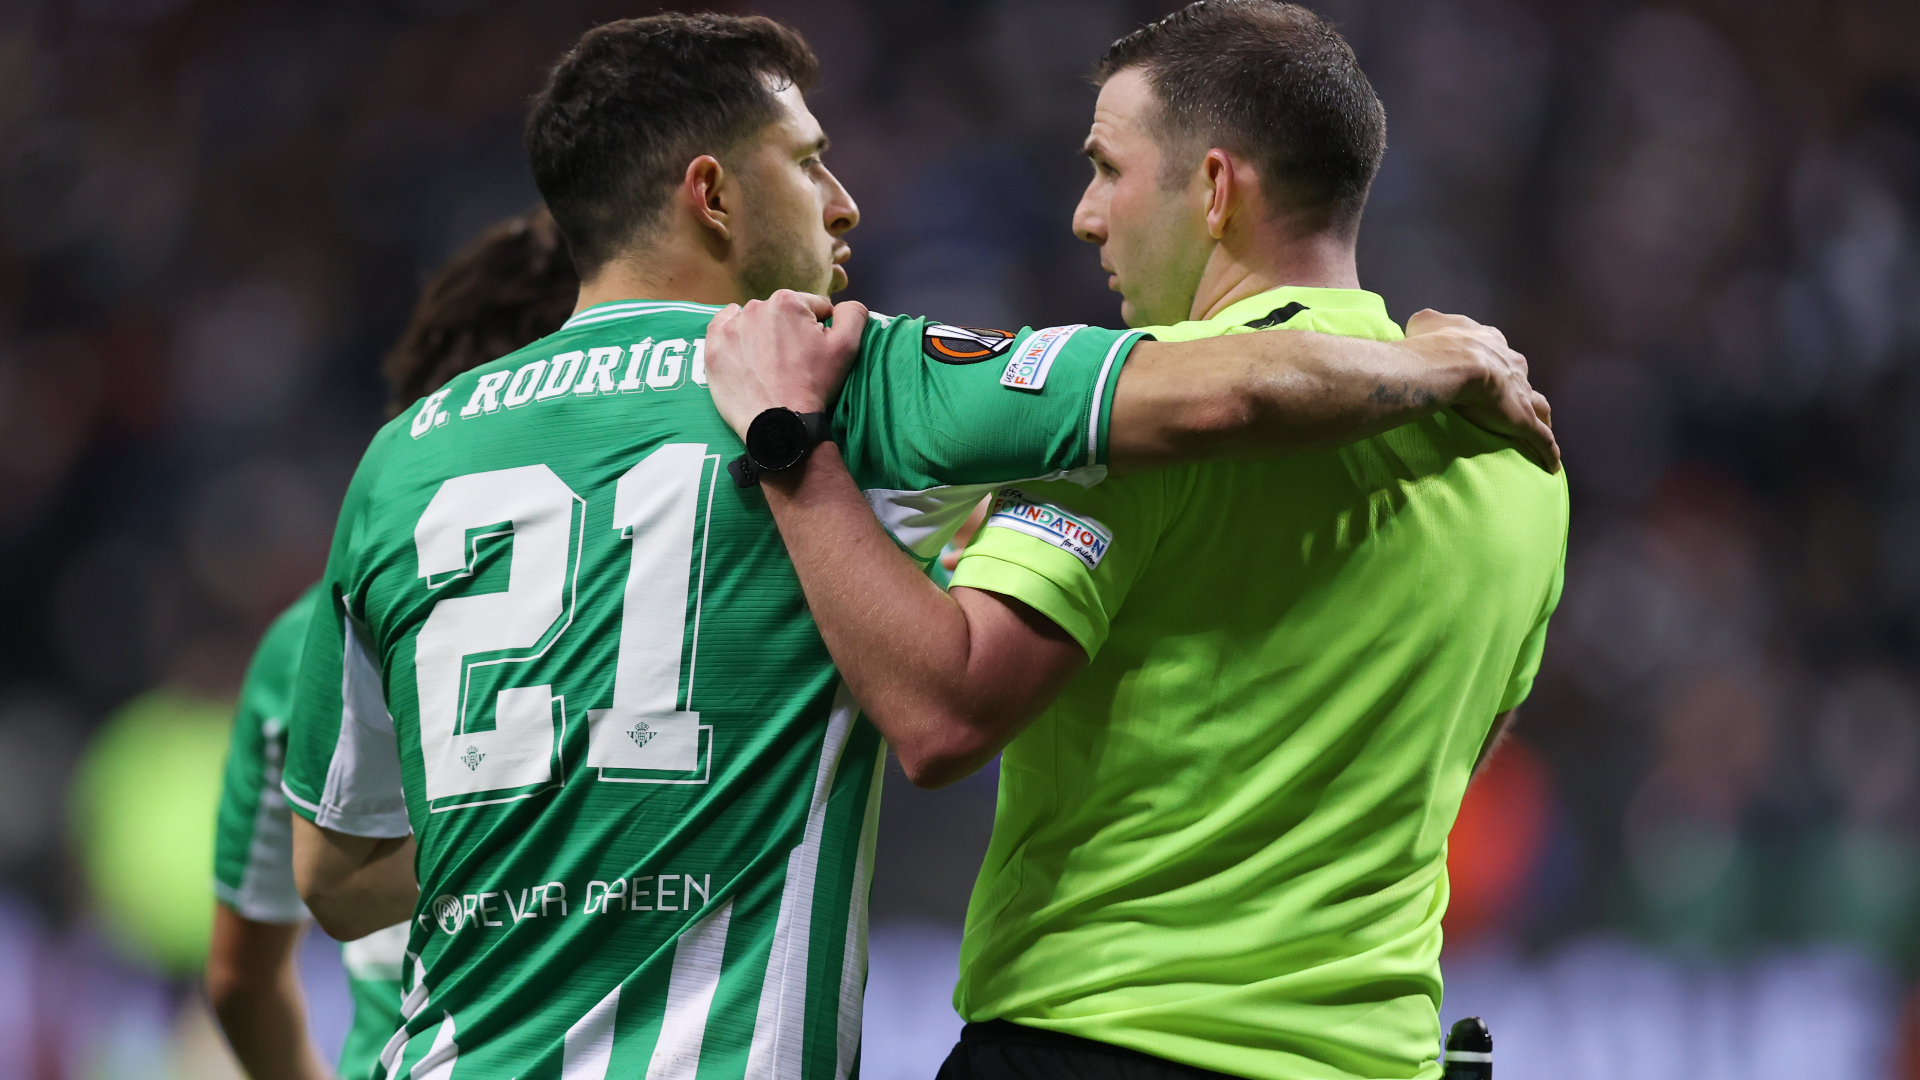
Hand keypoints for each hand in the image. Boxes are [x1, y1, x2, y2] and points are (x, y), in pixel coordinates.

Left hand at [704, 289, 868, 438]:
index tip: (816, 352)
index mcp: (788, 302)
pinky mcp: (714, 346)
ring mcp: (731, 327)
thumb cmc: (813, 385)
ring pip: (754, 321)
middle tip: (794, 361)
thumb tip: (844, 306)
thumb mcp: (847, 348)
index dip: (819, 329)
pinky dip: (733, 332)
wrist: (778, 423)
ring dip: (763, 334)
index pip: (812, 307)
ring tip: (770, 364)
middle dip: (791, 330)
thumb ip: (853, 314)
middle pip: (782, 313)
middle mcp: (756, 306)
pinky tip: (743, 348)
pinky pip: (723, 326)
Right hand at [1402, 309, 1559, 472]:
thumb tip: (1420, 325)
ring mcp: (1522, 393)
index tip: (1491, 373)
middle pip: (1521, 379)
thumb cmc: (1438, 345)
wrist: (1456, 364)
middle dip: (1519, 388)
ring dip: (1539, 416)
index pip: (1498, 354)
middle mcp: (1512, 365)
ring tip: (1540, 427)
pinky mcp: (1525, 421)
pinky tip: (1551, 465)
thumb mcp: (1427, 324)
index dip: (1496, 364)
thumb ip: (1428, 324)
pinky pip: (1541, 440)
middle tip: (1513, 401)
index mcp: (1491, 344)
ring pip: (1538, 406)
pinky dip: (1547, 452)